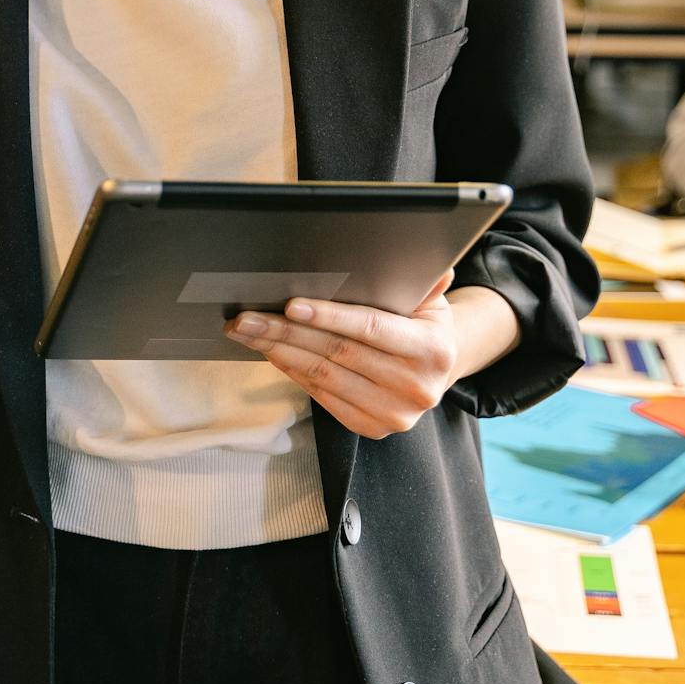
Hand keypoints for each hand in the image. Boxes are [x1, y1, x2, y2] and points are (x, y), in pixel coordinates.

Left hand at [224, 269, 457, 438]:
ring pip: (323, 376)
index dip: (328, 316)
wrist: (438, 370)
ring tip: (248, 332)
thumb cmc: (425, 325)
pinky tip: (272, 352)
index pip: (370, 328)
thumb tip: (406, 256)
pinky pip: (322, 395)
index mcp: (433, 350)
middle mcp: (416, 387)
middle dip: (286, 332)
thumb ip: (419, 282)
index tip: (290, 305)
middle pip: (337, 353)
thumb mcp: (429, 300)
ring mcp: (393, 413)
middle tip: (246, 318)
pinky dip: (293, 371)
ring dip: (279, 352)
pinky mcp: (372, 427)